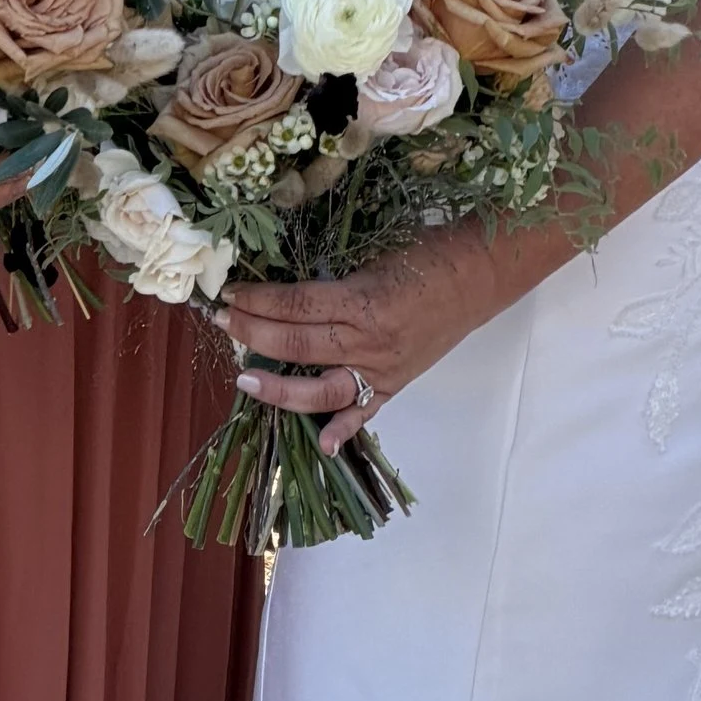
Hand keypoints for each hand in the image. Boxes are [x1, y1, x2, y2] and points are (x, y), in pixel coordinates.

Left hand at [225, 222, 530, 455]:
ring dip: (278, 388)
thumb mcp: (373, 259)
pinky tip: (323, 445)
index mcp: (362, 300)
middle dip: (253, 333)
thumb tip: (284, 294)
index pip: (295, 305)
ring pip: (321, 389)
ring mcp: (381, 369)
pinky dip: (343, 430)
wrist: (478, 276)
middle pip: (298, 344)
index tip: (228, 292)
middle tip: (222, 321)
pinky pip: (365, 412)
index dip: (258, 300)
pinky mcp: (395, 385)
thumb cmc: (427, 255)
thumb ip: (333, 284)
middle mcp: (368, 340)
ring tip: (245, 380)